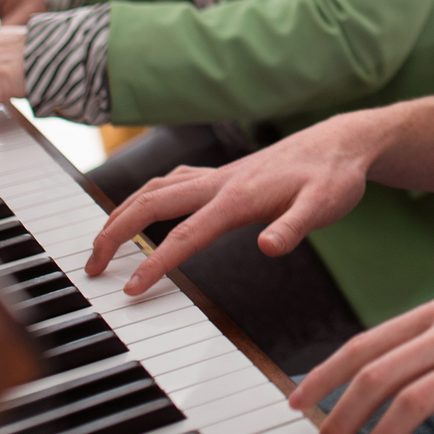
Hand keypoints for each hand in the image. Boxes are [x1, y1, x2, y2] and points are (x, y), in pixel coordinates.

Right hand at [86, 112, 383, 297]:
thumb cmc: (334, 177)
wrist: (341, 143)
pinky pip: (173, 181)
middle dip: (115, 232)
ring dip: (123, 212)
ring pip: (156, 188)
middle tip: (91, 267)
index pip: (185, 234)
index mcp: (237, 196)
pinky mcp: (224, 174)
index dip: (154, 263)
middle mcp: (219, 182)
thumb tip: (269, 247)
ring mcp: (219, 175)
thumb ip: (295, 226)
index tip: (129, 290)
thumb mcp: (324, 206)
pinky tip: (146, 204)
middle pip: (151, 204)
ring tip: (102, 241)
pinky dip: (148, 194)